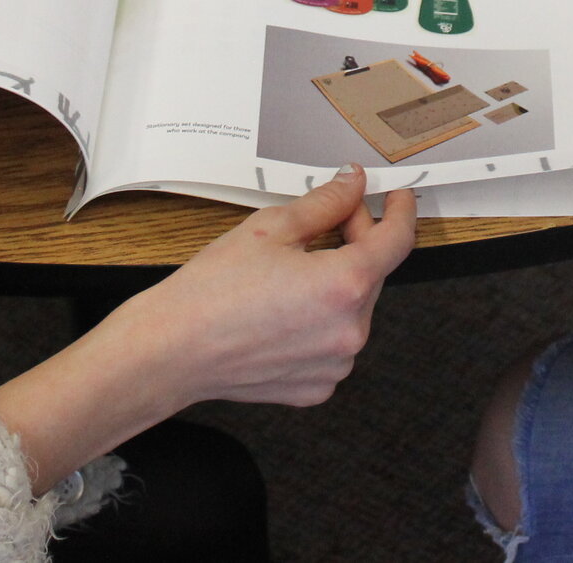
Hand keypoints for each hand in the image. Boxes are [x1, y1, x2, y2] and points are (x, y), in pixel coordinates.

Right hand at [0, 169, 415, 485]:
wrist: (171, 350)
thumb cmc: (210, 293)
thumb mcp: (271, 228)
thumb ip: (325, 202)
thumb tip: (352, 185)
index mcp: (344, 286)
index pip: (397, 241)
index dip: (401, 211)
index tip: (399, 197)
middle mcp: (349, 331)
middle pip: (371, 273)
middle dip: (353, 243)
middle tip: (320, 224)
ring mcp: (335, 364)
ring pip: (352, 309)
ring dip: (335, 284)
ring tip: (287, 274)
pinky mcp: (316, 387)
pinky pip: (332, 343)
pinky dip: (319, 322)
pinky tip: (281, 310)